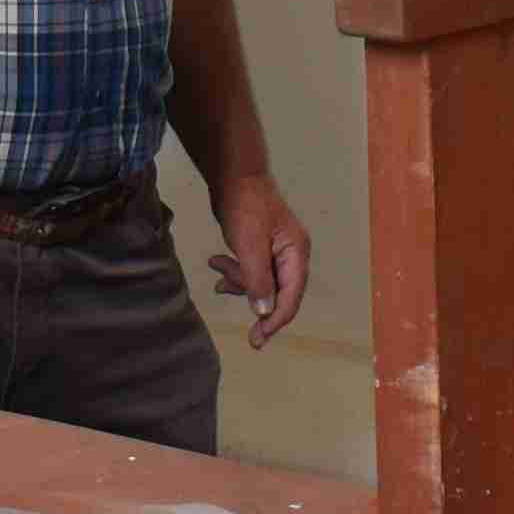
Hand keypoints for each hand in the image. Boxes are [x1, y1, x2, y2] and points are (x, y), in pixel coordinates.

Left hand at [213, 171, 312, 345]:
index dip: (275, 321)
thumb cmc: (244, 206)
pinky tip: (217, 264)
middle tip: (231, 304)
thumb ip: (258, 280)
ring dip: (239, 281)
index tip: (257, 339)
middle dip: (252, 297)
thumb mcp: (249, 245)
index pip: (291, 297)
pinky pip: (252, 269)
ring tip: (216, 269)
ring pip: (261, 281)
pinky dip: (236, 271)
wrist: (233, 175)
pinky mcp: (261, 247)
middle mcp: (291, 254)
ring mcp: (277, 250)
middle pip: (277, 292)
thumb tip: (265, 314)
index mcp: (296, 253)